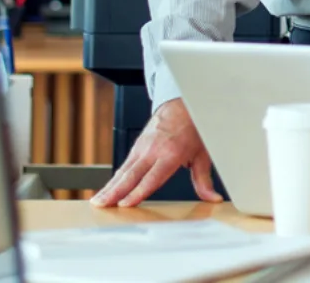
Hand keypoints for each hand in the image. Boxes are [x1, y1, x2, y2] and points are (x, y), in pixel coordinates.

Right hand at [91, 98, 220, 206]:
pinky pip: (124, 164)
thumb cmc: (194, 128)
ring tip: (97, 201)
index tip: (125, 204)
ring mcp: (143, 146)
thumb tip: (212, 198)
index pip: (152, 177)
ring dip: (110, 186)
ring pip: (124, 170)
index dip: (138, 192)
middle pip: (132, 175)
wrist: (184, 104)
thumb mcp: (202, 154)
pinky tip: (107, 188)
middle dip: (116, 192)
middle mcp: (154, 150)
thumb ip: (204, 179)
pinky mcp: (138, 145)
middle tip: (102, 205)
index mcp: (171, 153)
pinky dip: (114, 177)